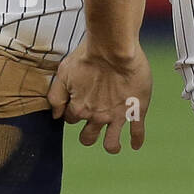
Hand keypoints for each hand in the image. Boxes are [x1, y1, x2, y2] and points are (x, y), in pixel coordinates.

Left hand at [47, 38, 151, 152]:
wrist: (113, 48)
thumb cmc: (87, 56)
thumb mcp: (64, 73)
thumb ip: (56, 96)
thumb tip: (55, 115)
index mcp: (79, 108)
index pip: (71, 120)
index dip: (74, 113)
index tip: (79, 105)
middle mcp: (97, 117)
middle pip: (88, 138)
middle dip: (88, 135)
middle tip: (93, 126)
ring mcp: (117, 116)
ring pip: (111, 144)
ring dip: (111, 146)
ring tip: (113, 145)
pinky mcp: (136, 111)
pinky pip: (137, 133)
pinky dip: (136, 141)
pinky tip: (135, 143)